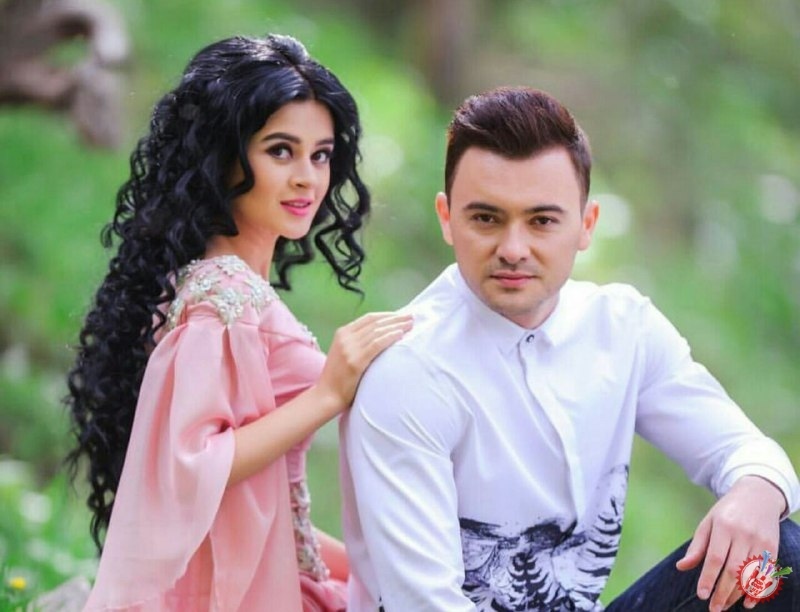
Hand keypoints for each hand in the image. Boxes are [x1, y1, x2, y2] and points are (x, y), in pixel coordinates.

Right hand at [316, 311, 412, 414]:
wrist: (327, 395)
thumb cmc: (338, 377)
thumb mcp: (343, 352)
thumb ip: (357, 342)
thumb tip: (381, 334)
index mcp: (342, 333)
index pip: (369, 318)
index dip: (387, 315)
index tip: (401, 315)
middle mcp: (345, 337)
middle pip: (375, 323)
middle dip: (395, 319)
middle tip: (411, 317)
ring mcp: (349, 348)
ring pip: (378, 332)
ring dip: (396, 326)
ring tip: (410, 324)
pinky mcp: (355, 361)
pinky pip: (376, 344)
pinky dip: (390, 337)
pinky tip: (400, 334)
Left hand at [675, 476, 786, 610]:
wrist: (758, 495)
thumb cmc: (727, 512)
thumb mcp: (707, 522)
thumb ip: (697, 546)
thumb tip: (681, 567)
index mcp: (723, 526)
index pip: (715, 558)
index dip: (708, 578)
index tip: (702, 595)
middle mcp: (743, 534)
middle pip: (733, 570)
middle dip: (722, 593)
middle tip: (713, 608)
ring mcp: (760, 541)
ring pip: (749, 575)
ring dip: (737, 594)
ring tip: (724, 606)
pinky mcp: (773, 548)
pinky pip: (766, 574)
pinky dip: (757, 590)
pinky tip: (747, 602)